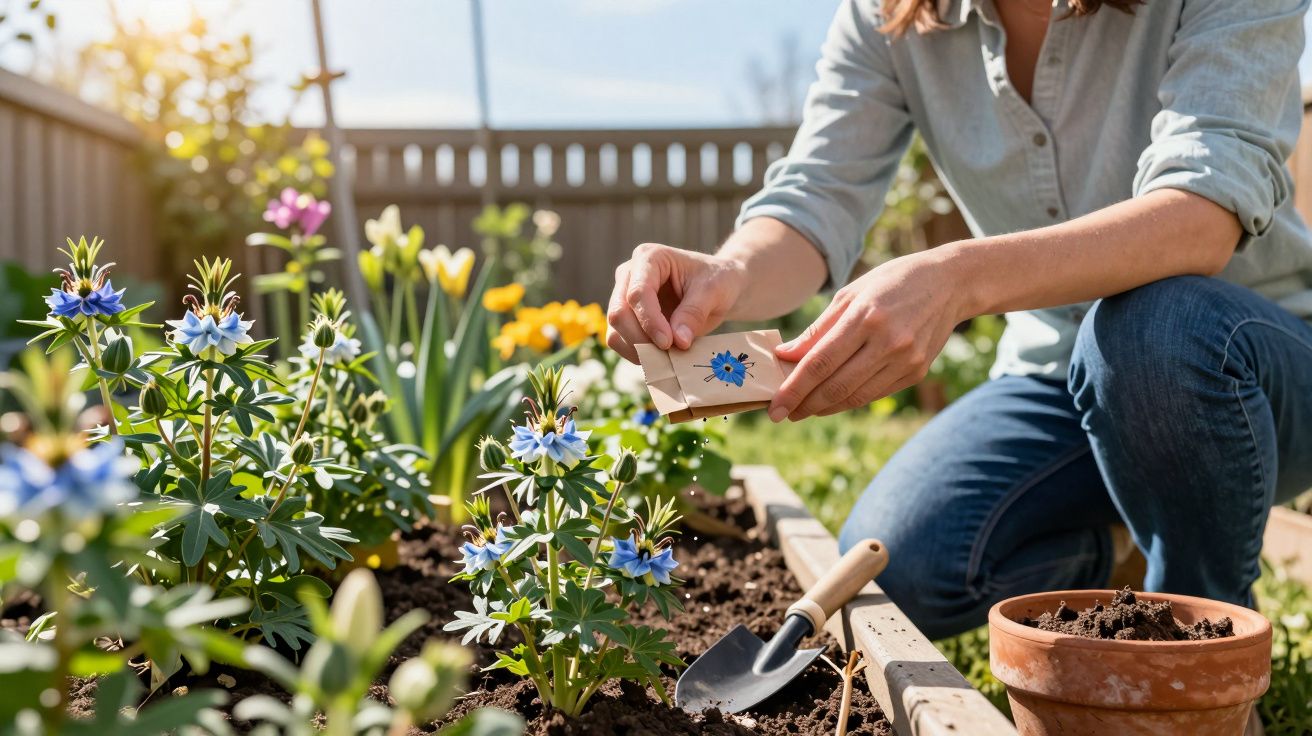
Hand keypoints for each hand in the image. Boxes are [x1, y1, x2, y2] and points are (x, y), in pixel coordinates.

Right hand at [606, 243, 746, 361]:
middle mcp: (629, 275)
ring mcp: (623, 296)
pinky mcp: (625, 318)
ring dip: (637, 349)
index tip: (669, 343)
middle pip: (619, 312)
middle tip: (669, 353)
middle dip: (641, 339)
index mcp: (649, 258)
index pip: (638, 293)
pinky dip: (636, 354)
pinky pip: (619, 341)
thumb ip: (694, 313)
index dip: (650, 321)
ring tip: (667, 356)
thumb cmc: (716, 281)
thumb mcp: (713, 291)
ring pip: (615, 330)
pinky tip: (660, 356)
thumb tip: (678, 341)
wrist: (716, 287)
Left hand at [768, 250, 967, 420]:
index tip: (774, 406)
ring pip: (855, 396)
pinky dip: (848, 400)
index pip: (820, 362)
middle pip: (836, 385)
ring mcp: (906, 360)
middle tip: (781, 413)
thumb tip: (784, 355)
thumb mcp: (850, 294)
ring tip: (802, 410)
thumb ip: (817, 329)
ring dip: (824, 408)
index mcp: (866, 316)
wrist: (949, 283)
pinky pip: (874, 394)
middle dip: (804, 404)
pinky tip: (830, 401)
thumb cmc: (890, 282)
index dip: (794, 388)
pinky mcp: (917, 372)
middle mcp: (888, 342)